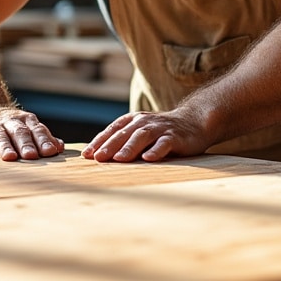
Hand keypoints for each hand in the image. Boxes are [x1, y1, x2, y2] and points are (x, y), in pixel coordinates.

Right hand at [0, 106, 63, 160]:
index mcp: (25, 121)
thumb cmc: (10, 127)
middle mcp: (9, 122)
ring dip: (5, 146)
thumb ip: (42, 137)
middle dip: (26, 144)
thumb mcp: (27, 128)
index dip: (43, 140)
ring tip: (10, 157)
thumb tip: (60, 147)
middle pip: (19, 132)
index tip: (50, 152)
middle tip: (32, 156)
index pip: (36, 130)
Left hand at [83, 109, 210, 162]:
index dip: (99, 141)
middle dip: (109, 146)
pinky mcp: (175, 137)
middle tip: (97, 158)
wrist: (194, 122)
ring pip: (142, 136)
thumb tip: (98, 157)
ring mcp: (159, 129)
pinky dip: (156, 150)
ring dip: (129, 148)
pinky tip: (149, 158)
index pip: (112, 130)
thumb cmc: (161, 132)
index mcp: (133, 121)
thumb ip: (124, 142)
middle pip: (124, 134)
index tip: (86, 155)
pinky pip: (164, 143)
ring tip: (119, 159)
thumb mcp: (140, 133)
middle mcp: (144, 122)